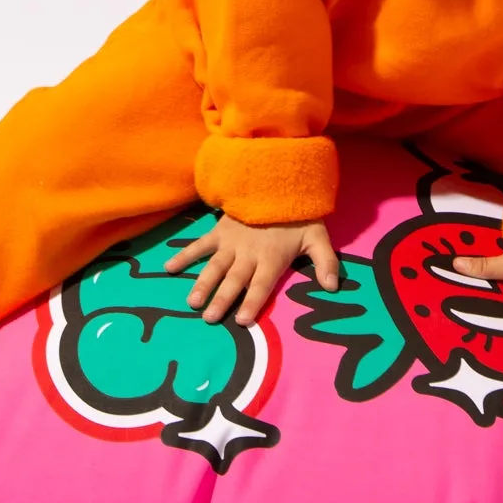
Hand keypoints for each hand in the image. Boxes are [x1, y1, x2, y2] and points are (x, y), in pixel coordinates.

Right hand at [164, 213, 339, 326]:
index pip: (261, 285)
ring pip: (214, 267)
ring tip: (191, 302)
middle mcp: (248, 254)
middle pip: (234, 280)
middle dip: (222, 299)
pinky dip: (184, 255)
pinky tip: (168, 267)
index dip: (252, 302)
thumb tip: (333, 288)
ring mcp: (231, 242)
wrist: (278, 182)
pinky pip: (199, 245)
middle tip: (209, 318)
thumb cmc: (299, 216)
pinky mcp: (219, 231)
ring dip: (202, 284)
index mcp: (272, 258)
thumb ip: (326, 263)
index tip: (241, 320)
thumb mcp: (319, 238)